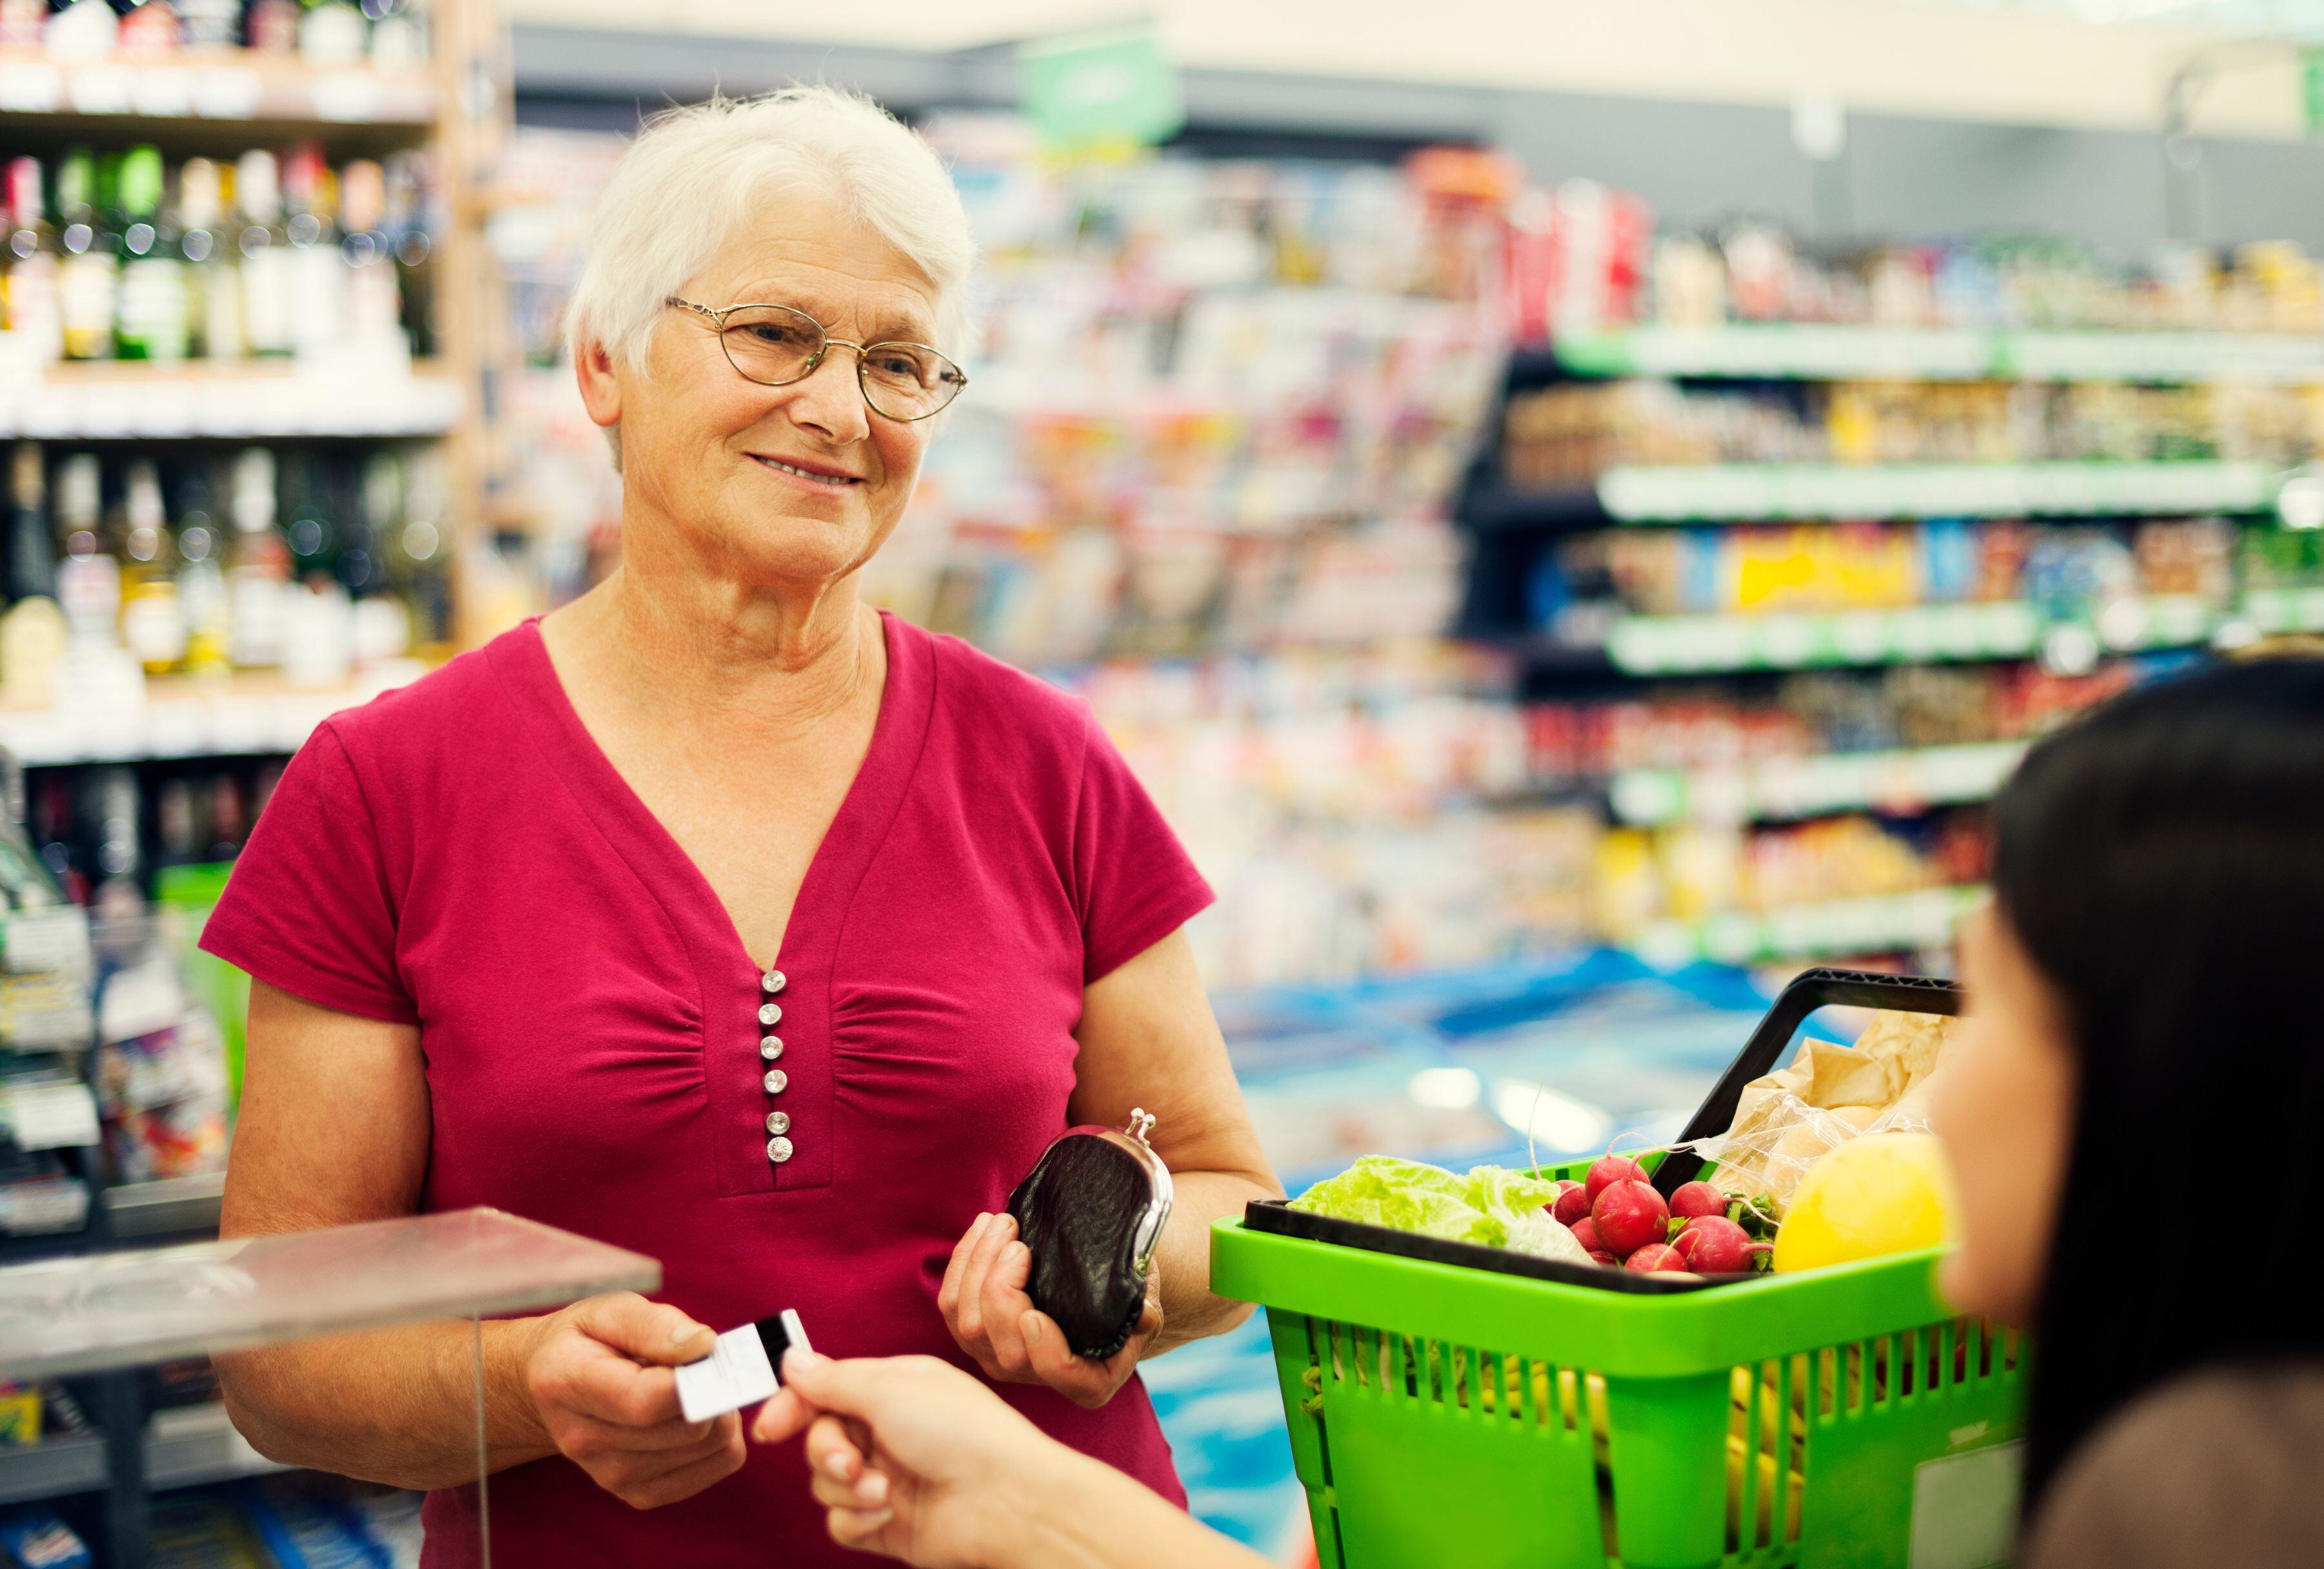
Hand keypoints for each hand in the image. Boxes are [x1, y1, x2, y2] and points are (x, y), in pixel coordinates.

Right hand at [519, 1292, 745, 1508]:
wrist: (548, 1387)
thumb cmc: (586, 1340)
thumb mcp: (611, 1311)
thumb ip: (655, 1326)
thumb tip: (703, 1348)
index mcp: (567, 1384)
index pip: (646, 1401)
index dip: (694, 1381)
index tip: (710, 1355)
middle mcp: (582, 1440)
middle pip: (685, 1429)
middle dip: (714, 1392)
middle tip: (704, 1366)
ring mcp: (608, 1475)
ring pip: (705, 1451)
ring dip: (720, 1416)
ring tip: (696, 1389)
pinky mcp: (634, 1493)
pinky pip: (707, 1474)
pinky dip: (718, 1445)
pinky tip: (696, 1417)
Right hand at [753, 1351, 1064, 1567]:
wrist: (1006, 1501)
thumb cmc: (962, 1433)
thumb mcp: (891, 1389)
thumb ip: (833, 1379)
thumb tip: (792, 1359)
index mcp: (892, 1388)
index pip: (824, 1391)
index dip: (792, 1407)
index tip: (769, 1428)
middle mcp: (888, 1430)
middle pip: (819, 1438)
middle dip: (826, 1451)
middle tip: (851, 1461)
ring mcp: (887, 1477)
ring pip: (825, 1483)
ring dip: (847, 1488)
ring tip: (885, 1490)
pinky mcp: (887, 1522)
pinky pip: (840, 1523)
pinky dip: (856, 1520)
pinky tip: (884, 1515)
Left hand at [936, 1212, 1161, 1409]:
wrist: (1099, 1287)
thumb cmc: (1125, 1294)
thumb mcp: (1145, 1300)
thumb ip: (1143, 1311)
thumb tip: (1145, 1316)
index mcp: (1087, 1381)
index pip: (1057, 1373)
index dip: (1040, 1348)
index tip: (1033, 1312)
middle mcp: (1035, 1376)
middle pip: (999, 1345)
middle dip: (998, 1285)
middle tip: (1015, 1237)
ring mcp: (998, 1358)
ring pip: (966, 1322)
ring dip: (976, 1264)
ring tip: (1000, 1222)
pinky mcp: (975, 1333)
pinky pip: (951, 1304)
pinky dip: (962, 1263)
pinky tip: (983, 1230)